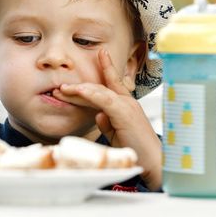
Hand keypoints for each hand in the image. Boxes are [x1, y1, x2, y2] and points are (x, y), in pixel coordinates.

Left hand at [52, 49, 161, 189]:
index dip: (107, 66)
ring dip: (79, 90)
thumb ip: (107, 124)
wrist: (155, 163)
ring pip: (100, 91)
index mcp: (126, 105)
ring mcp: (127, 106)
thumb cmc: (137, 151)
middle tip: (60, 87)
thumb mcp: (117, 135)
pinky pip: (104, 100)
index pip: (114, 82)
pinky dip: (90, 94)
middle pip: (99, 88)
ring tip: (63, 89)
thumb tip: (97, 115)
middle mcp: (127, 102)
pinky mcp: (125, 113)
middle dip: (78, 87)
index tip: (101, 52)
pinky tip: (79, 91)